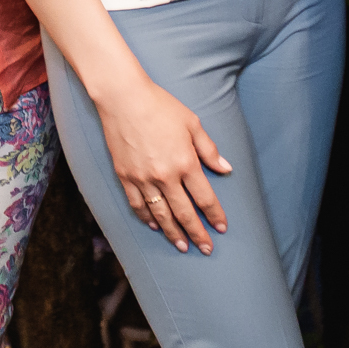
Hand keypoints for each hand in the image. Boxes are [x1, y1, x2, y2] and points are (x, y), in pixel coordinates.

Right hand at [94, 76, 231, 252]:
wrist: (123, 98)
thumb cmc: (160, 106)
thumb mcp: (192, 123)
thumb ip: (209, 149)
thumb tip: (225, 169)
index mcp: (185, 162)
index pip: (204, 198)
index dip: (215, 215)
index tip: (222, 228)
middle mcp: (165, 176)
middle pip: (184, 213)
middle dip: (197, 234)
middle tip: (206, 249)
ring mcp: (143, 179)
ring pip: (161, 215)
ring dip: (173, 233)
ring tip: (182, 246)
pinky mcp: (125, 176)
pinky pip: (137, 205)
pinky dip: (146, 219)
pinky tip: (154, 226)